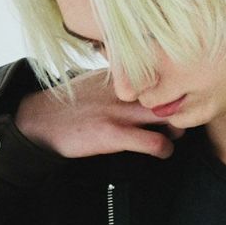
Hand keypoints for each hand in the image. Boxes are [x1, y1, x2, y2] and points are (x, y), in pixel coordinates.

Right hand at [14, 69, 184, 160]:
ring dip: (178, 130)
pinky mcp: (113, 134)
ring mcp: (119, 111)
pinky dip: (165, 150)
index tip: (182, 94)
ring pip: (168, 117)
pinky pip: (154, 142)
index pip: (162, 73)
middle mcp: (124, 88)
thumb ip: (121, 77)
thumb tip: (142, 77)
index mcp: (122, 73)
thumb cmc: (71, 103)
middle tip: (185, 118)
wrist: (40, 120)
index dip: (177, 85)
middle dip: (184, 107)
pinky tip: (162, 152)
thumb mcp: (97, 79)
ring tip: (174, 136)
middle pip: (171, 92)